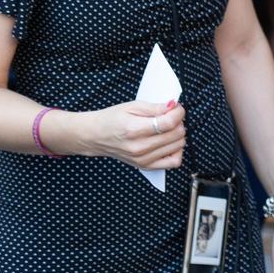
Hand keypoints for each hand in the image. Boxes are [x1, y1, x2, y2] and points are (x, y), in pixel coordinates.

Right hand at [62, 99, 186, 169]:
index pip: (169, 123)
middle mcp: (139, 147)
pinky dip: (176, 151)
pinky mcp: (145, 166)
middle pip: (176, 134)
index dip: (178, 113)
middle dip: (179, 122)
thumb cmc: (111, 120)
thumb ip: (155, 107)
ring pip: (178, 146)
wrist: (95, 136)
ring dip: (178, 134)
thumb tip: (174, 106)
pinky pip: (173, 162)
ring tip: (167, 128)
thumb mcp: (132, 106)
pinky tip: (169, 142)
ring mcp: (143, 159)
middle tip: (170, 116)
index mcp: (134, 130)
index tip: (176, 108)